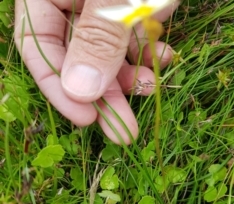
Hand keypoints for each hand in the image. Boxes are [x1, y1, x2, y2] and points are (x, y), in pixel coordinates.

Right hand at [14, 0, 176, 143]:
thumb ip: (97, 38)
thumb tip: (78, 91)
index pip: (38, 44)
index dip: (60, 89)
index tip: (86, 120)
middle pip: (78, 57)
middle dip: (105, 97)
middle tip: (124, 132)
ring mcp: (102, 3)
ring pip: (108, 54)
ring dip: (130, 76)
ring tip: (151, 86)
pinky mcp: (132, 6)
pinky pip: (132, 39)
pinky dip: (148, 54)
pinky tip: (165, 59)